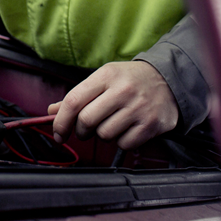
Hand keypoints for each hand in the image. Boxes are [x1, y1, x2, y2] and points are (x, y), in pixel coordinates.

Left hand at [48, 60, 177, 149]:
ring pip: (105, 135)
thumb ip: (78, 95)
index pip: (74, 101)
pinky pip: (124, 145)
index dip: (61, 121)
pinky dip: (121, 142)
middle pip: (87, 121)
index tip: (58, 132)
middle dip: (81, 130)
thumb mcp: (104, 78)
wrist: (169, 80)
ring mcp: (138, 108)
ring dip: (103, 135)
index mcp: (106, 75)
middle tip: (86, 129)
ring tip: (112, 123)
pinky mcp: (151, 125)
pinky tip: (126, 129)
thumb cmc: (129, 80)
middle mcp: (122, 90)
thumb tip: (52, 112)